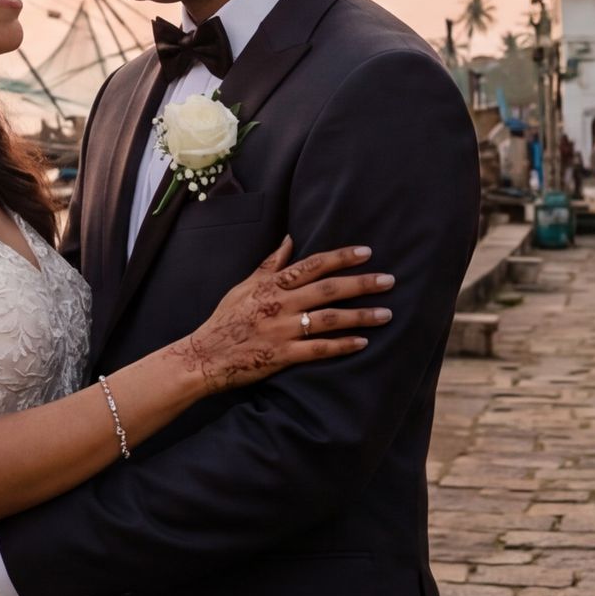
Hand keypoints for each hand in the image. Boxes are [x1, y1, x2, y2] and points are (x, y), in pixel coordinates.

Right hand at [179, 238, 393, 392]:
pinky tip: (363, 342)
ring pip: (328, 319)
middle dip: (360, 284)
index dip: (340, 258)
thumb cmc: (225, 319)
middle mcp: (279, 304)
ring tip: (387, 314)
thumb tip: (290, 239)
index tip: (367, 252)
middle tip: (389, 280)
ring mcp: (281, 330)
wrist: (205, 355)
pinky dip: (342, 345)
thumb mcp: (244, 286)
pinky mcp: (282, 355)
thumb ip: (270, 265)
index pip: (312, 265)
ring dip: (360, 316)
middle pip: (327, 290)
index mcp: (270, 285)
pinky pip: (318, 349)